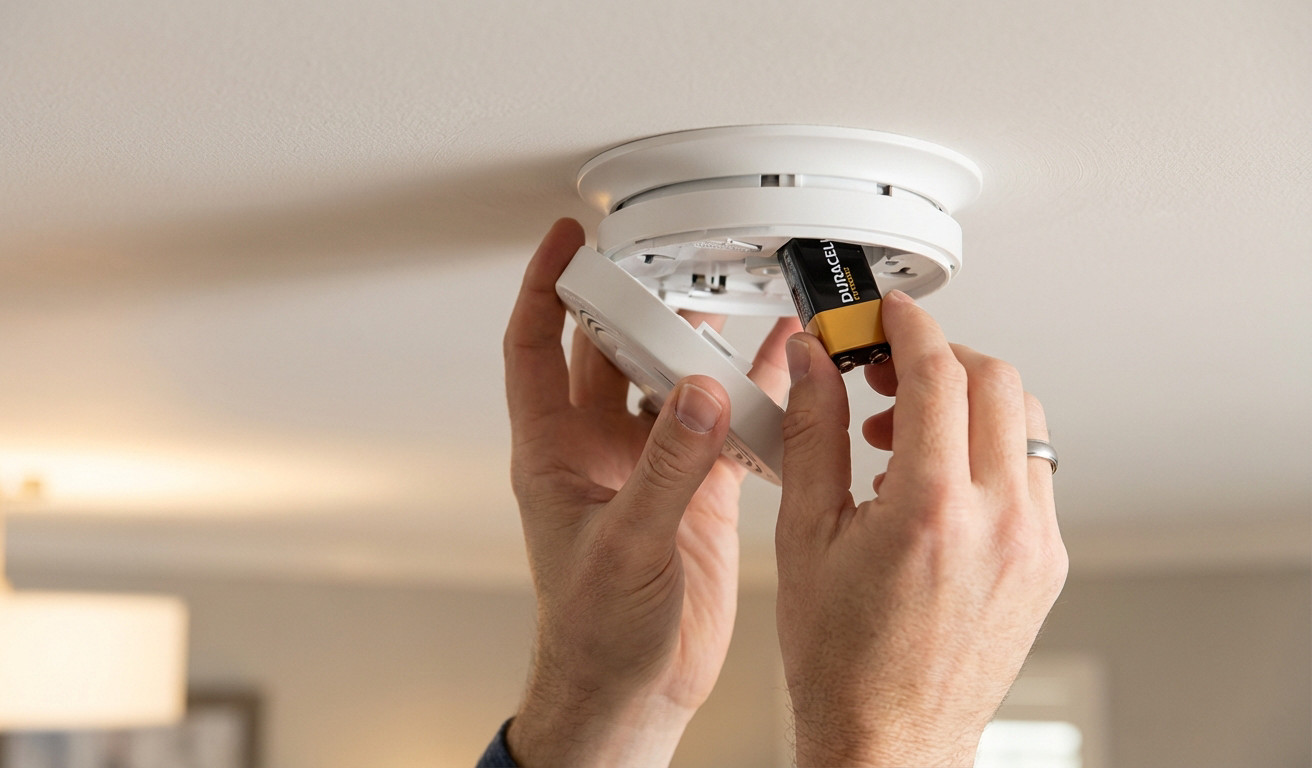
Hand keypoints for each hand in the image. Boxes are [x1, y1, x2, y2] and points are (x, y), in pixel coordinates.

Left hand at [502, 219, 797, 766]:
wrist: (633, 693)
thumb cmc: (593, 634)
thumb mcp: (626, 546)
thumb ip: (665, 469)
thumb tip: (699, 395)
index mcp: (553, 454)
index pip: (535, 347)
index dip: (544, 288)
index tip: (565, 242)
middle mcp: (598, 451)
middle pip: (609, 351)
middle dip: (636, 302)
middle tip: (669, 261)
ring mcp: (649, 468)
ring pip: (671, 382)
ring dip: (697, 344)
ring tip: (730, 299)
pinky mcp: (696, 493)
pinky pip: (725, 427)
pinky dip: (750, 395)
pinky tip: (779, 368)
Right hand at [775, 290, 1067, 766]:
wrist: (889, 735)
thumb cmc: (841, 657)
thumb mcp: (805, 534)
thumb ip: (813, 433)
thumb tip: (815, 364)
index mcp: (932, 510)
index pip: (938, 374)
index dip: (909, 327)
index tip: (888, 314)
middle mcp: (999, 523)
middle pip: (996, 382)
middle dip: (940, 356)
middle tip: (887, 370)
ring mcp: (1034, 545)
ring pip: (1023, 422)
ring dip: (968, 402)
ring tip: (904, 432)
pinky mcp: (1047, 564)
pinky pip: (1031, 473)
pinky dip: (988, 449)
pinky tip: (936, 478)